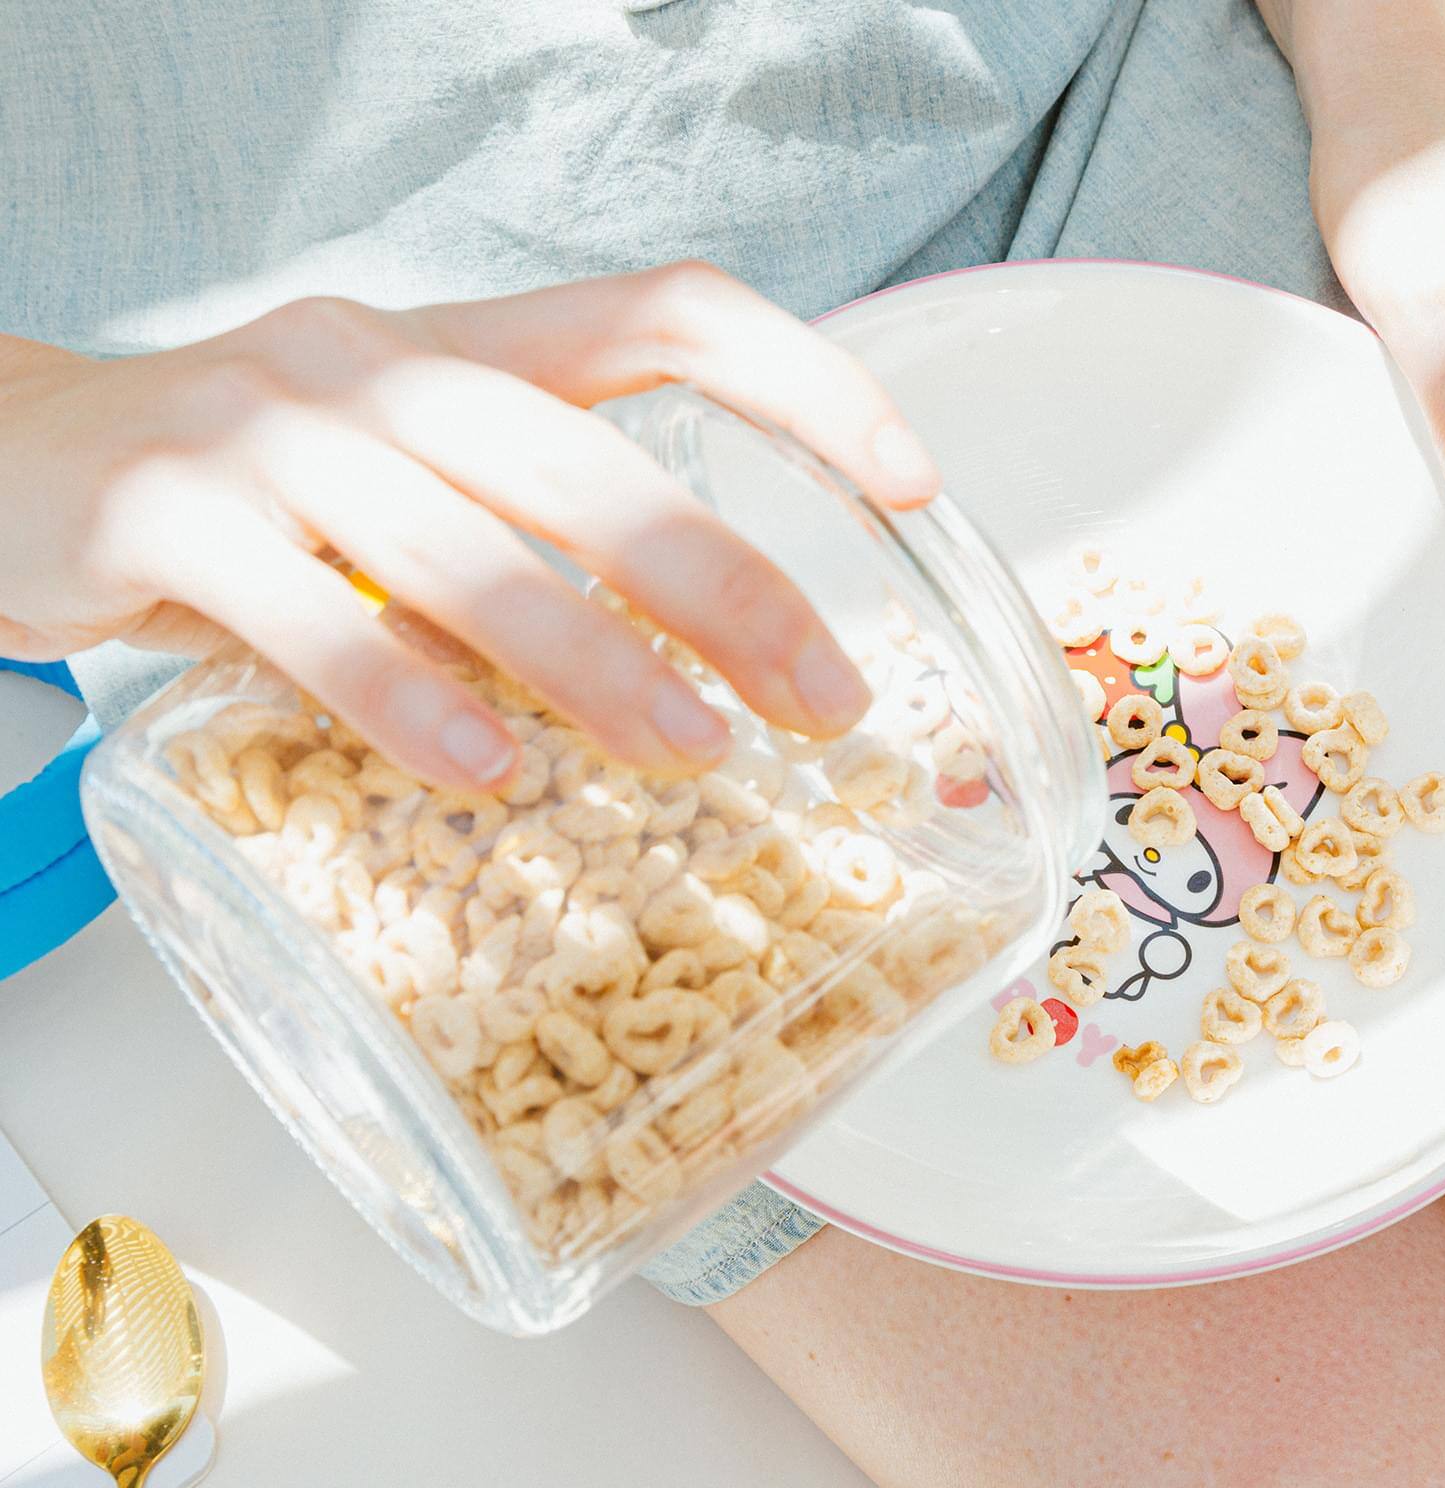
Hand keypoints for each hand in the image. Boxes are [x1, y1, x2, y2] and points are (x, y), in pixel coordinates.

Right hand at [0, 264, 941, 786]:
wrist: (13, 460)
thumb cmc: (256, 492)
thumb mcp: (408, 476)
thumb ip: (532, 536)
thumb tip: (706, 669)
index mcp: (466, 350)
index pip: (670, 314)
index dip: (809, 382)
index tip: (911, 482)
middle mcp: (381, 367)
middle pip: (591, 460)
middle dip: (727, 588)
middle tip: (822, 701)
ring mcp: (268, 431)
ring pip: (465, 547)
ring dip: (593, 660)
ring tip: (691, 754)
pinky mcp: (167, 514)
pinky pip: (311, 614)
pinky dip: (405, 696)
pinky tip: (482, 772)